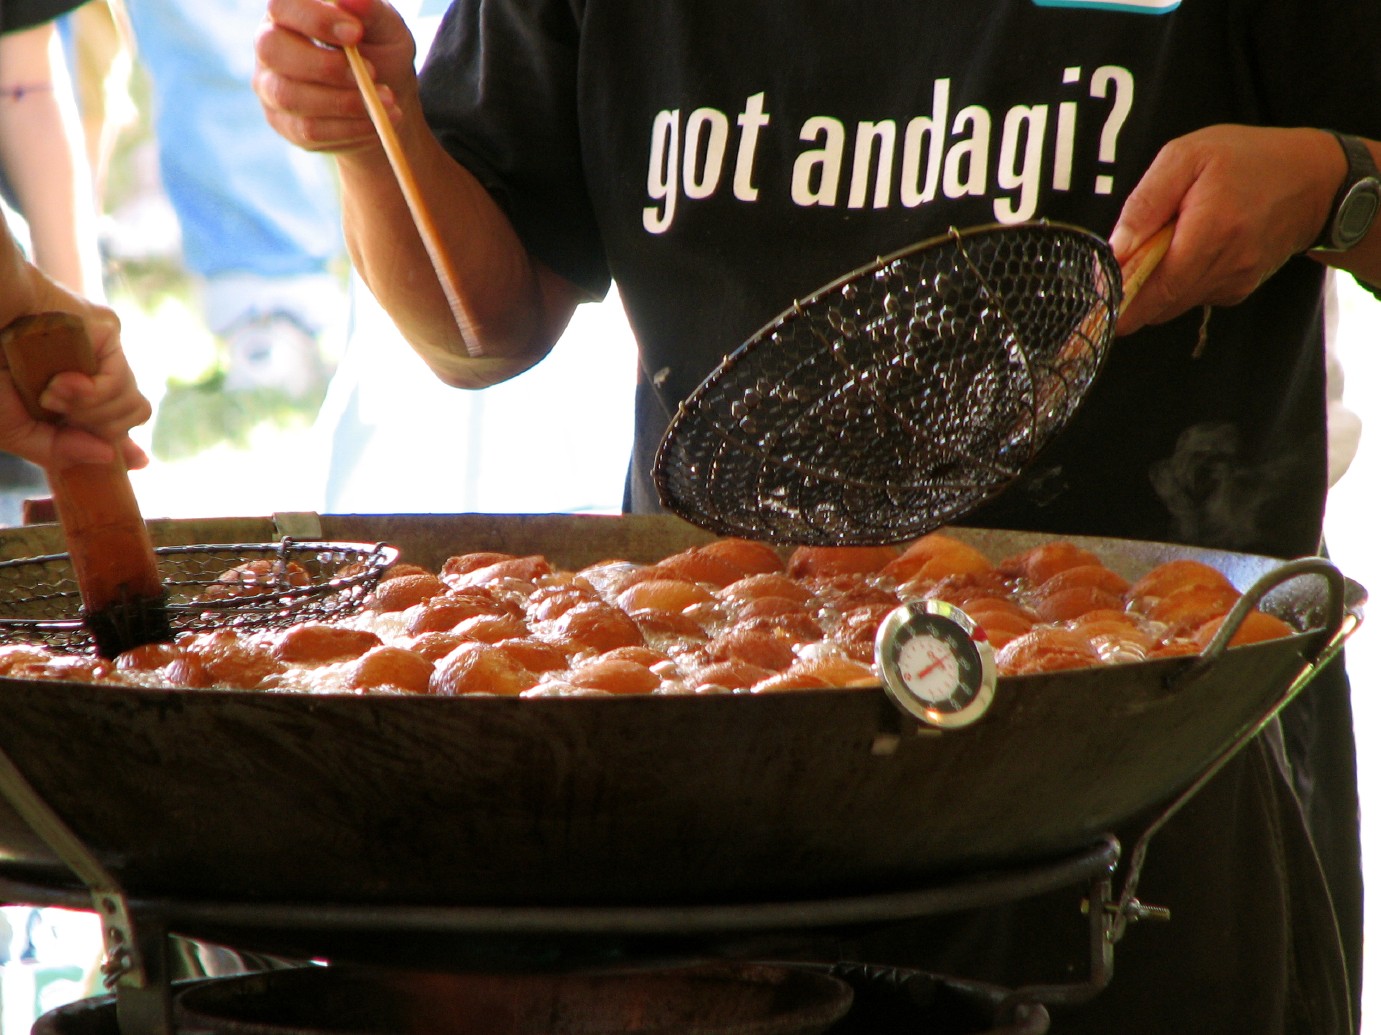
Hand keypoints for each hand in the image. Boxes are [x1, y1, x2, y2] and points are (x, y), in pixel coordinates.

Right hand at [0, 265, 151, 472]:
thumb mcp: (12, 426)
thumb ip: (55, 450)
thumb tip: (108, 457)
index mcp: (71, 394)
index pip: (114, 423)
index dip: (127, 446)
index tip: (139, 460)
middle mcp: (91, 373)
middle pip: (129, 418)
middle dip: (94, 428)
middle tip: (51, 406)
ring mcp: (102, 352)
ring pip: (132, 405)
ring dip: (88, 411)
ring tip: (49, 393)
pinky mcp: (108, 331)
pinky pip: (121, 382)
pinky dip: (91, 394)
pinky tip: (61, 382)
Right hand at [255, 0, 417, 154]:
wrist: (385, 98)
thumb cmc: (379, 50)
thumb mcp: (386, 28)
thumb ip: (371, 11)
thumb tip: (353, 0)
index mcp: (288, 12)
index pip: (282, 6)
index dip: (316, 19)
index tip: (356, 33)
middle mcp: (269, 46)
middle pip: (272, 50)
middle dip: (325, 65)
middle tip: (372, 72)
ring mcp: (271, 87)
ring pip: (289, 96)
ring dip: (343, 101)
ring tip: (385, 99)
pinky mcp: (284, 124)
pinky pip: (309, 130)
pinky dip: (349, 127)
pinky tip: (376, 120)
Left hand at [1108, 125, 1342, 334]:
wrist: (1314, 180)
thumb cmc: (1246, 160)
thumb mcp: (1186, 157)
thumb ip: (1146, 203)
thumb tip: (1116, 248)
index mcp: (1210, 232)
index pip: (1155, 290)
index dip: (1120, 304)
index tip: (1095, 308)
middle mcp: (1226, 266)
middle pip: (1159, 306)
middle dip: (1129, 296)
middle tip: (1114, 274)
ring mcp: (1235, 283)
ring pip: (1173, 305)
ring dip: (1154, 288)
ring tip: (1160, 247)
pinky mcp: (1239, 289)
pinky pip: (1193, 297)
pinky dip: (1178, 283)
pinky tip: (1188, 251)